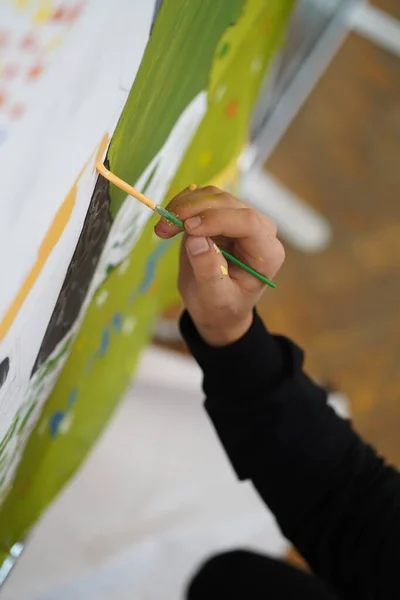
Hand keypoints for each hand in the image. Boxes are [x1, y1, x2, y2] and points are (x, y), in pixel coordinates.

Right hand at [155, 186, 284, 345]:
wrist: (217, 308)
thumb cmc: (221, 307)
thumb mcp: (215, 298)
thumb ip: (209, 271)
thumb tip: (196, 239)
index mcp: (267, 253)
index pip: (248, 223)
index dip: (218, 220)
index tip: (188, 229)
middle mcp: (259, 231)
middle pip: (229, 204)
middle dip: (194, 210)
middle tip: (163, 228)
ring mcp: (240, 220)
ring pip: (213, 196)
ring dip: (184, 206)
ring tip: (162, 228)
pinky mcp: (221, 215)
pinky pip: (203, 199)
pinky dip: (183, 205)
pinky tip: (168, 220)